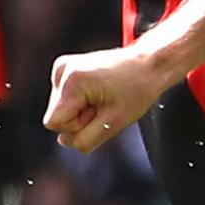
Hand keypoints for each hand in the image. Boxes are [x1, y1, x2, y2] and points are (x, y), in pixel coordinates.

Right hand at [45, 42, 175, 152]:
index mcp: (71, 82)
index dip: (77, 126)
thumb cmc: (138, 89)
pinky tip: (99, 91)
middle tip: (104, 106)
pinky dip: (82, 100)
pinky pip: (66, 99)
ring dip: (82, 110)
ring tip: (104, 97)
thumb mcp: (113, 124)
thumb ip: (84, 139)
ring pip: (61, 109)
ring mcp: (62, 68)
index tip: (98, 114)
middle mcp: (62, 71)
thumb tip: (65, 141)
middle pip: (57, 116)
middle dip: (80, 118)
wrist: (149, 64)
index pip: (54, 123)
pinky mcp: (66, 68)